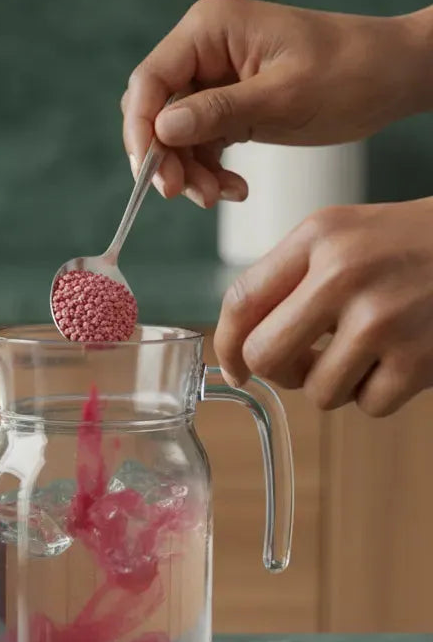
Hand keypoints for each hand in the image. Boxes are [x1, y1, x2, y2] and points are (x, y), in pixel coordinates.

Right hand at [122, 0, 432, 206]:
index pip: (151, 81)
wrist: (392, 79)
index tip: (149, 173)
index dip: (140, 129)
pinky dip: (209, 172)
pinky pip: (199, 144)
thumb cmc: (349, 73)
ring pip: (174, 136)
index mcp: (210, 29)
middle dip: (166, 157)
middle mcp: (204, 50)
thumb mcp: (282, 98)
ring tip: (219, 196)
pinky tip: (233, 189)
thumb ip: (218, 113)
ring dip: (189, 172)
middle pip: (155, 111)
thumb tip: (161, 130)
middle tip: (182, 193)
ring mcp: (213, 78)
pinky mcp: (226, 105)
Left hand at [214, 198, 432, 416]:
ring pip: (317, 392)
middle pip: (267, 357)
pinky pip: (367, 405)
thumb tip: (239, 360)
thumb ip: (281, 283)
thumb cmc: (403, 246)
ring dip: (336, 383)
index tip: (237, 368)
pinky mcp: (420, 357)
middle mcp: (345, 273)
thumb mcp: (338, 236)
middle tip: (306, 360)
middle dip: (281, 371)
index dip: (228, 346)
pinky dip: (378, 392)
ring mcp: (385, 318)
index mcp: (318, 238)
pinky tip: (399, 358)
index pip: (240, 302)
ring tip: (365, 350)